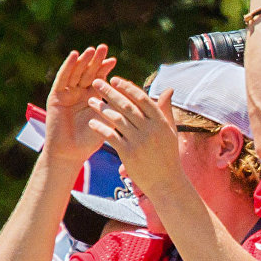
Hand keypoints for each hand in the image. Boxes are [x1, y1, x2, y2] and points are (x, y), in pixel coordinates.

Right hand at [43, 45, 116, 165]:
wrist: (72, 152)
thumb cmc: (93, 139)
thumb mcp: (112, 121)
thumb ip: (124, 108)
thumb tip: (148, 100)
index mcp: (94, 97)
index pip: (100, 79)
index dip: (105, 69)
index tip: (114, 59)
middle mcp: (80, 93)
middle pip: (88, 72)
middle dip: (95, 60)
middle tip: (103, 47)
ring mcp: (67, 93)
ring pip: (76, 73)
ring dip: (83, 61)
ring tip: (90, 50)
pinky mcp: (56, 96)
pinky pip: (62, 79)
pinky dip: (68, 67)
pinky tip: (74, 56)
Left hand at [86, 78, 186, 196]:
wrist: (166, 181)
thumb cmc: (168, 155)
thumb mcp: (170, 131)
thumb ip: (166, 110)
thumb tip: (168, 90)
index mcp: (161, 121)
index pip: (142, 99)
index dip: (127, 87)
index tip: (115, 79)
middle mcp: (150, 129)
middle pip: (127, 106)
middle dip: (110, 92)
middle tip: (97, 82)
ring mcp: (139, 141)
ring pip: (117, 119)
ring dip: (102, 108)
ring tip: (90, 100)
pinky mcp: (129, 153)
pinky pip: (111, 136)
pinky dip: (101, 128)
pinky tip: (92, 122)